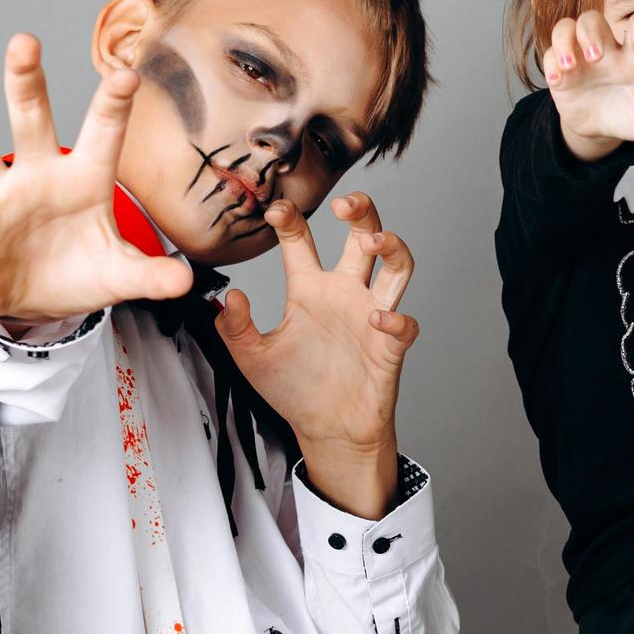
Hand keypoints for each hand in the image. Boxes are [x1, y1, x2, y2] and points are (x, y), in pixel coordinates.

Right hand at [0, 33, 192, 320]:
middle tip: (25, 42)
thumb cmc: (80, 270)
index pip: (103, 133)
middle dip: (26, 80)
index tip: (127, 75)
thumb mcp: (119, 275)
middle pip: (30, 117)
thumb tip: (183, 282)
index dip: (113, 103)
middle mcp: (38, 174)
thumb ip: (149, 275)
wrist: (36, 298)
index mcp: (84, 177)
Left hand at [212, 192, 417, 516]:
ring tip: (375, 241)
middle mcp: (344, 293)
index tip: (275, 210)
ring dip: (392, 247)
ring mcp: (371, 316)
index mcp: (310, 289)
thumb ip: (236, 328)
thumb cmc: (294, 390)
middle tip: (345, 203)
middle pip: (362, 236)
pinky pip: (403, 325)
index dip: (291, 219)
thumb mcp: (252, 358)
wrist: (327, 431)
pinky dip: (395, 319)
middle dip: (361, 211)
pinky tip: (376, 320)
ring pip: (397, 267)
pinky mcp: (389, 347)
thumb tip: (230, 296)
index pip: (301, 241)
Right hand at [541, 11, 633, 161]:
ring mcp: (579, 57)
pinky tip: (558, 81)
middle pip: (592, 19)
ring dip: (565, 42)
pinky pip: (549, 55)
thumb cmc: (629, 114)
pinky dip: (550, 65)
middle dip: (591, 33)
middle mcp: (604, 50)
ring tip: (570, 65)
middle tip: (596, 57)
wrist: (601, 127)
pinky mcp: (560, 70)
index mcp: (632, 57)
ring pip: (566, 28)